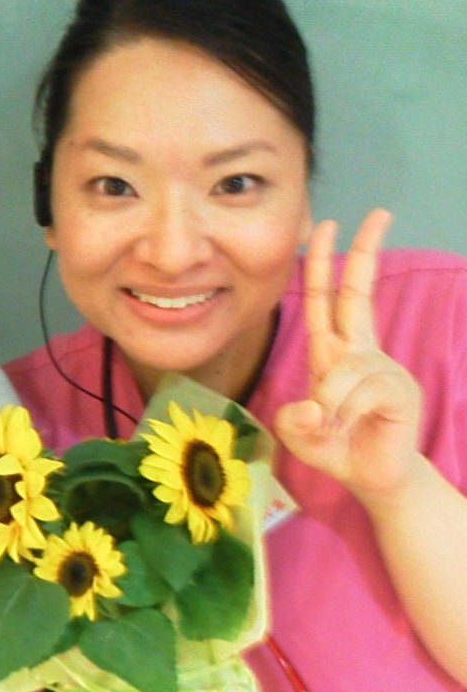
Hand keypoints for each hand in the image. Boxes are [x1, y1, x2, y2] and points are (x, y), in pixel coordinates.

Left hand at [274, 209, 421, 500]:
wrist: (374, 478)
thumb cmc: (338, 448)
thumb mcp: (299, 435)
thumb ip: (292, 421)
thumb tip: (312, 406)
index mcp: (333, 354)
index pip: (328, 300)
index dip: (325, 264)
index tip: (328, 225)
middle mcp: (359, 352)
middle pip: (359, 294)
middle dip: (365, 253)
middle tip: (377, 213)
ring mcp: (382, 368)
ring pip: (342, 369)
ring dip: (329, 403)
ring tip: (334, 427)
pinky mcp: (399, 389)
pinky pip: (359, 392)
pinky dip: (345, 413)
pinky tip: (352, 426)